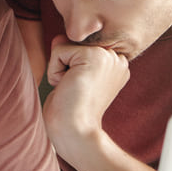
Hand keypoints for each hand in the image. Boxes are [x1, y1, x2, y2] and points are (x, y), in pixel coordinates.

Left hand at [42, 36, 129, 165]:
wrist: (76, 133)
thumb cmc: (71, 112)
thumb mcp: (73, 77)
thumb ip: (70, 54)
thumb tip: (60, 36)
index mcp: (115, 64)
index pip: (80, 46)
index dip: (69, 66)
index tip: (79, 89)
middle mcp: (116, 57)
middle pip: (73, 42)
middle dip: (64, 66)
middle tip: (75, 90)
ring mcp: (108, 56)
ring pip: (65, 44)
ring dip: (59, 69)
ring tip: (72, 89)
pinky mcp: (94, 56)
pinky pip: (58, 50)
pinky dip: (55, 71)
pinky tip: (68, 87)